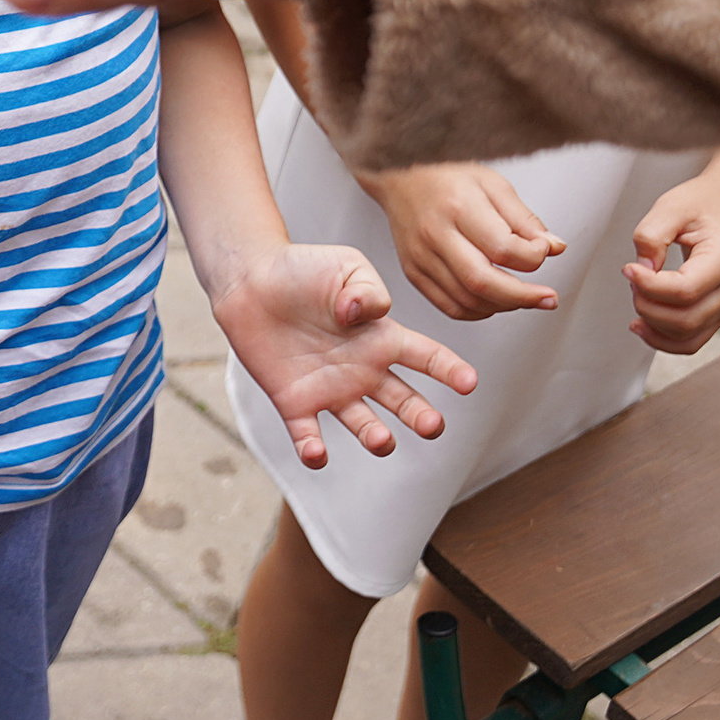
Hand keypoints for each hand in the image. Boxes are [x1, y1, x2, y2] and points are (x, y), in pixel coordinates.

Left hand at [213, 245, 478, 468]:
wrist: (251, 279)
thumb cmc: (303, 269)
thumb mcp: (346, 267)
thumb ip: (367, 289)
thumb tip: (363, 316)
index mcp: (381, 338)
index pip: (426, 356)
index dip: (449, 370)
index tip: (469, 383)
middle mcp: (362, 370)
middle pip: (403, 401)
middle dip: (421, 416)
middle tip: (433, 425)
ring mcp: (330, 389)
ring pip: (363, 425)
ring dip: (376, 438)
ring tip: (382, 440)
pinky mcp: (294, 402)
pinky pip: (307, 435)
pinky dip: (313, 450)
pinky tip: (317, 452)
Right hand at [366, 163, 564, 320]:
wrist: (398, 177)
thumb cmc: (445, 177)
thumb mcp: (492, 183)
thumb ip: (524, 219)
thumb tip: (555, 247)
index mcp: (457, 206)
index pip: (503, 248)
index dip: (533, 257)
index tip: (544, 250)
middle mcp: (434, 234)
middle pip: (483, 282)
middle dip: (524, 297)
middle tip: (548, 298)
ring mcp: (420, 257)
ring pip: (468, 301)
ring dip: (504, 306)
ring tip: (524, 297)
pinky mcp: (413, 272)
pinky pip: (449, 307)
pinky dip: (478, 312)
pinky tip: (495, 301)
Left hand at [625, 180, 719, 353]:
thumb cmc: (703, 205)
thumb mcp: (671, 207)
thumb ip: (651, 236)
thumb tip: (641, 270)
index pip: (686, 289)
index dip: (650, 286)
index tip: (627, 269)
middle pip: (687, 319)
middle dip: (648, 306)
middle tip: (631, 279)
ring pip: (690, 336)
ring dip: (653, 325)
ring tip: (636, 297)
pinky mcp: (718, 311)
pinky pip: (693, 340)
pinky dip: (665, 340)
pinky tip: (642, 325)